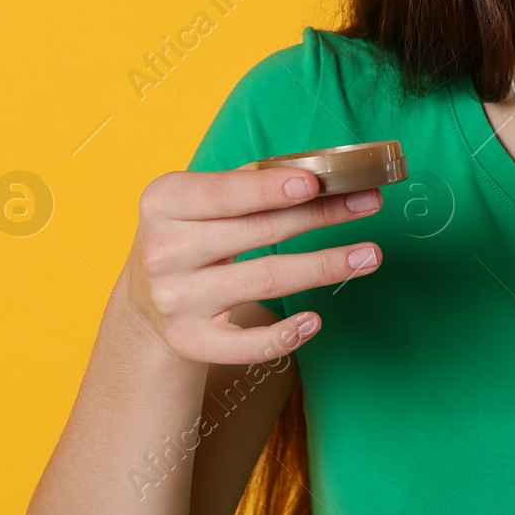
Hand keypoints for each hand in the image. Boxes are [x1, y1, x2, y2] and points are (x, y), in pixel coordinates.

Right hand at [126, 166, 383, 365]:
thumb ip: (249, 181)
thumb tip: (321, 170)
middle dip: (321, 216)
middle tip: (369, 203)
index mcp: (164, 202)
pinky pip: (245, 344)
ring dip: (324, 266)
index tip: (315, 183)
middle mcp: (164, 251)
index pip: (223, 193)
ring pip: (265, 280)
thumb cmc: (190, 233)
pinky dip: (284, 334)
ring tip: (369, 255)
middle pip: (258, 232)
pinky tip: (315, 320)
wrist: (145, 299)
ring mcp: (176, 299)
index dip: (269, 188)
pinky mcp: (190, 341)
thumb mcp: (198, 198)